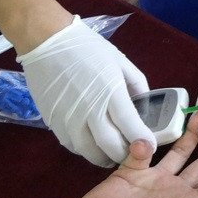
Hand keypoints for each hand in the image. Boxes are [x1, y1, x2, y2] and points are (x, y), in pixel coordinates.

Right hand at [19, 15, 153, 166]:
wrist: (47, 41)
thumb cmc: (87, 48)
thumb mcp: (120, 61)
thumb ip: (136, 84)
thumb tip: (145, 104)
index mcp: (110, 92)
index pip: (130, 125)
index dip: (143, 141)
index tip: (150, 146)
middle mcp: (89, 109)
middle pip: (110, 145)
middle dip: (124, 154)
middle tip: (131, 154)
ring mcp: (68, 118)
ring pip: (89, 151)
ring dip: (103, 157)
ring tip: (112, 153)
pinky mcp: (52, 121)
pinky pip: (71, 145)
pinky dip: (84, 149)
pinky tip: (92, 145)